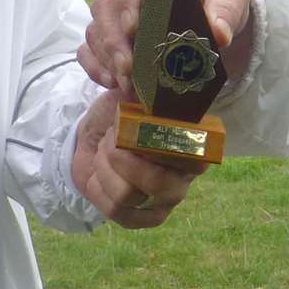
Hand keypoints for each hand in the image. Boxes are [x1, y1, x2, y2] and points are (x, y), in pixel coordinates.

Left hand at [71, 90, 205, 227]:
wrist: (95, 134)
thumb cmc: (123, 115)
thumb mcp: (134, 96)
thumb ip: (142, 88)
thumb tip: (133, 71)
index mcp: (193, 150)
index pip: (193, 157)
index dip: (158, 142)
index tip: (136, 123)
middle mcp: (183, 180)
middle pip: (158, 182)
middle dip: (123, 156)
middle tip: (112, 136)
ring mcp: (161, 203)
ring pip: (128, 194)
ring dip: (107, 166)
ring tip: (106, 149)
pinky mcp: (137, 218)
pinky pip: (115, 210)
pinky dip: (99, 185)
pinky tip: (101, 170)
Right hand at [80, 0, 253, 98]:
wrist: (211, 10)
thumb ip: (225, 9)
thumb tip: (219, 34)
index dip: (128, 0)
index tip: (134, 28)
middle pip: (106, 7)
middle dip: (114, 41)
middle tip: (129, 69)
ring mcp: (113, 12)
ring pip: (95, 30)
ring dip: (107, 59)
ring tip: (126, 84)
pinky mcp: (107, 36)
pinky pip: (88, 50)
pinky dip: (96, 68)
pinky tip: (114, 84)